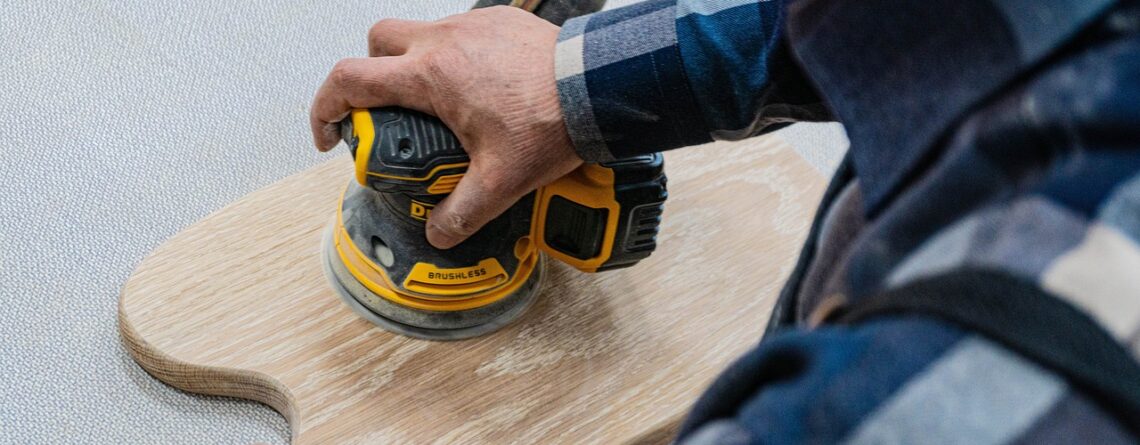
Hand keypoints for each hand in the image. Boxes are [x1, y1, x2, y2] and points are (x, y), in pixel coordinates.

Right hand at [310, 6, 582, 248]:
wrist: (599, 87)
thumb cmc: (552, 122)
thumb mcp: (501, 182)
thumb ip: (463, 212)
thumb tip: (440, 235)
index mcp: (430, 76)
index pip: (349, 80)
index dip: (326, 107)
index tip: (331, 133)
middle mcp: (444, 41)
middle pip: (378, 42)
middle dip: (370, 75)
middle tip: (389, 113)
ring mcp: (473, 25)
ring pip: (421, 33)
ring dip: (416, 65)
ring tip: (442, 108)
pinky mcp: (501, 20)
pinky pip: (462, 32)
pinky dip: (457, 57)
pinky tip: (483, 91)